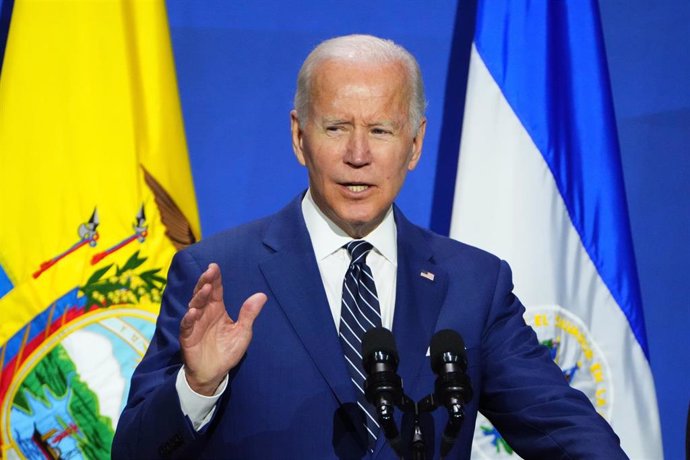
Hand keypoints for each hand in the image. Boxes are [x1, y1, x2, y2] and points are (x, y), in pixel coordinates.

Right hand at [179, 263, 266, 395]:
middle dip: (205, 282)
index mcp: (217, 309)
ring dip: (199, 297)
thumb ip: (249, 314)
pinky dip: (189, 319)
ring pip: (194, 306)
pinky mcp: (188, 337)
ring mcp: (195, 324)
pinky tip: (193, 312)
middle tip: (209, 271)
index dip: (215, 278)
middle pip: (203, 294)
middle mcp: (204, 313)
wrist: (214, 373)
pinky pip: (187, 326)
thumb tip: (262, 295)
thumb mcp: (242, 332)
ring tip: (206, 289)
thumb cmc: (227, 350)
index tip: (215, 266)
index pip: (216, 290)